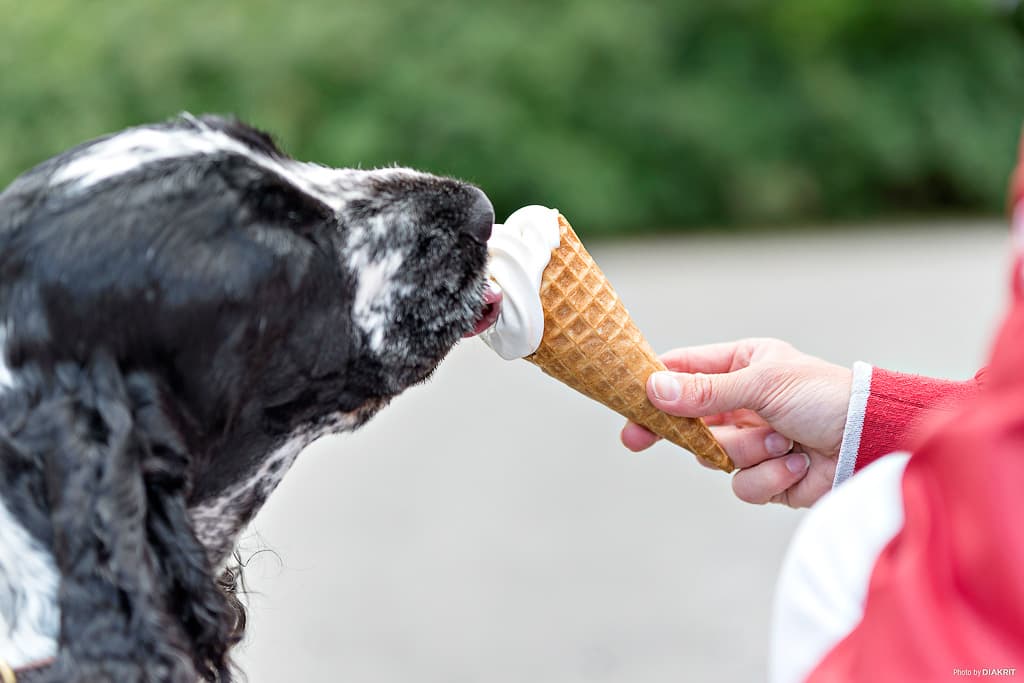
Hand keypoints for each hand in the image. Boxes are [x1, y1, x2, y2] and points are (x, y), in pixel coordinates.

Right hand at [622, 338, 851, 507]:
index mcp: (741, 366)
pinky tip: (797, 463)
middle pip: (687, 422)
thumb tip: (653, 388)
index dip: (651, 387)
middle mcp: (743, 403)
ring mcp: (754, 441)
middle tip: (637, 438)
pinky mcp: (768, 477)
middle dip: (683, 432)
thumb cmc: (825, 396)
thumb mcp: (762, 385)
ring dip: (747, 452)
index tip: (623, 401)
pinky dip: (769, 477)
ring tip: (784, 441)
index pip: (683, 371)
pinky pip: (743, 486)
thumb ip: (706, 391)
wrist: (875, 441)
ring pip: (714, 458)